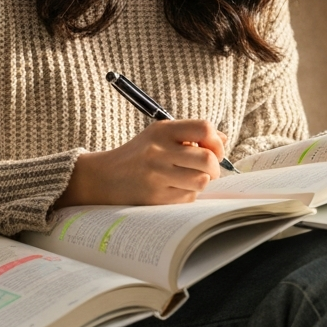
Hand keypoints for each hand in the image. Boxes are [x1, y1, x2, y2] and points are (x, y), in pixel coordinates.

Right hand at [55, 120, 224, 207]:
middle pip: (207, 159)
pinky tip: (175, 189)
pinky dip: (188, 194)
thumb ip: (190, 134)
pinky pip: (188, 197)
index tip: (214, 149)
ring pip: (201, 181)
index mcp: (162, 131)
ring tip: (191, 179)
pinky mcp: (156, 197)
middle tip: (209, 170)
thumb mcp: (159, 135)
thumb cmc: (138, 155)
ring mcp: (157, 176)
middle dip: (215, 167)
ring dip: (202, 182)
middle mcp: (159, 151)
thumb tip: (223, 139)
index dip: (216, 141)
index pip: (203, 128)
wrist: (104, 177)